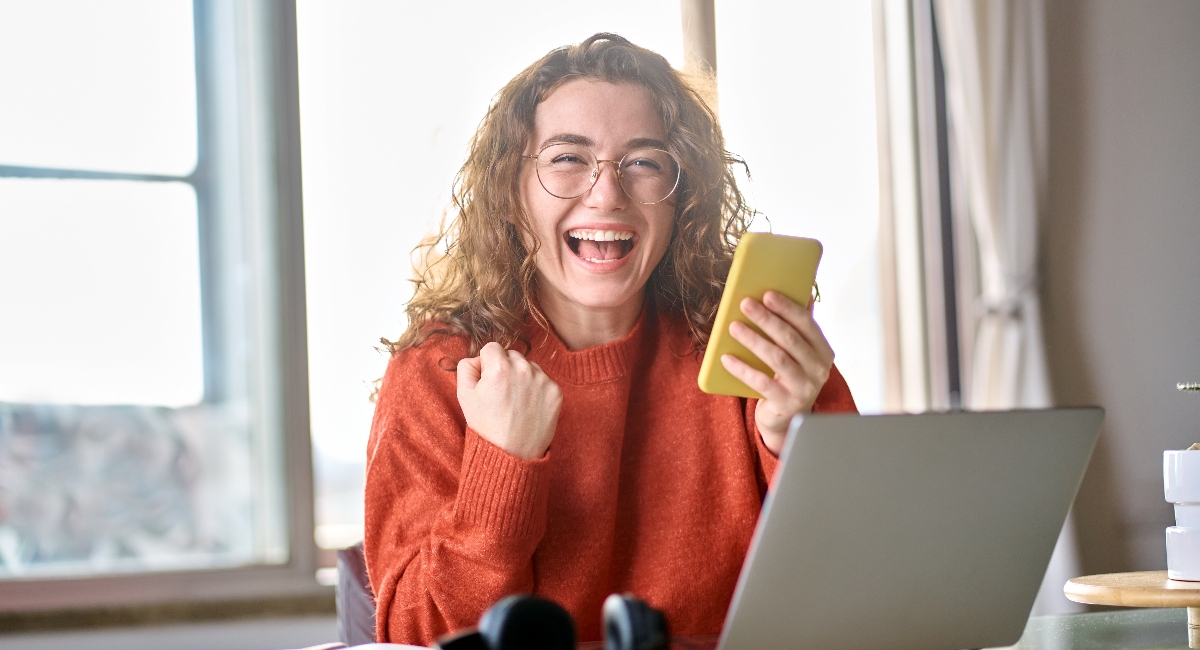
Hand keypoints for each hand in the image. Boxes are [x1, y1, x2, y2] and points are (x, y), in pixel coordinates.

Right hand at [456, 342, 562, 459]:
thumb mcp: (464, 395)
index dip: (487, 364)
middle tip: (501, 394)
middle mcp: (523, 369)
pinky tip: (528, 407)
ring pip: (529, 366)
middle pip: (512, 355)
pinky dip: (537, 390)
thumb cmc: (486, 426)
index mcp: (499, 367)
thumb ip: (466, 367)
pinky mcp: (556, 392)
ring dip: (522, 377)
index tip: (488, 381)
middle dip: (505, 368)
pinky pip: (544, 380)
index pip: (492, 348)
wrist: (512, 455)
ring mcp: (543, 380)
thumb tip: (478, 358)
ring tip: (515, 402)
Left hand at [720, 291, 834, 455]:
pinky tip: (726, 358)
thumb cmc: (788, 378)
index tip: (767, 294)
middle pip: (790, 339)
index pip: (807, 324)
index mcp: (823, 351)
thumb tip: (801, 293)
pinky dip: (743, 369)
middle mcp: (819, 369)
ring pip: (777, 358)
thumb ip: (797, 328)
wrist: (786, 419)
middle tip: (745, 304)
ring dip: (753, 340)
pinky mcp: (787, 404)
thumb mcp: (797, 354)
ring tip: (733, 327)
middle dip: (766, 319)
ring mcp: (804, 388)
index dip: (787, 308)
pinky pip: (761, 383)